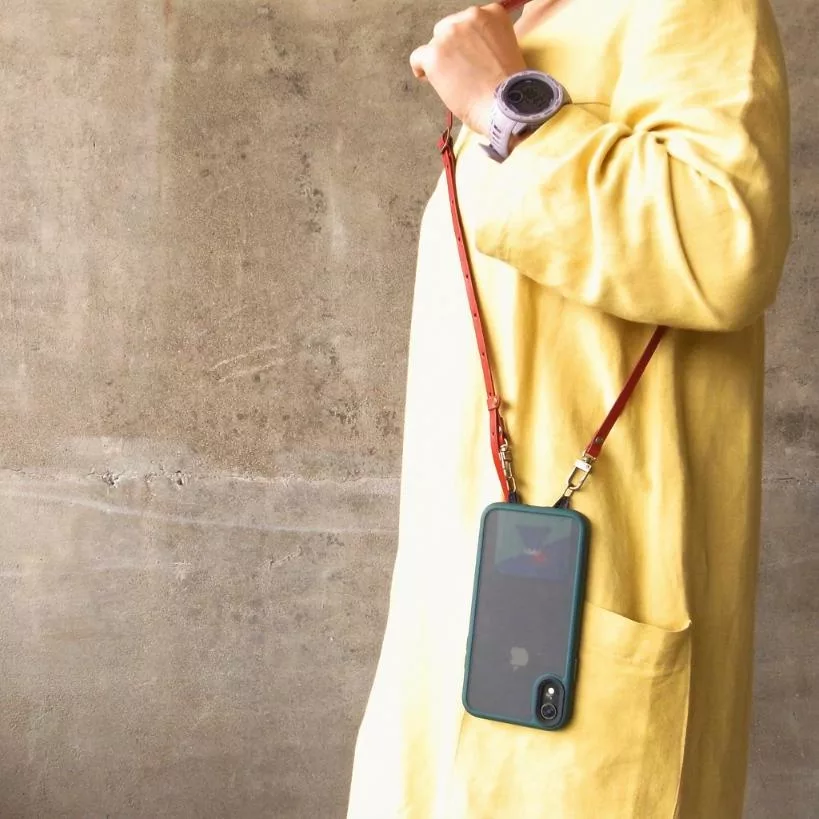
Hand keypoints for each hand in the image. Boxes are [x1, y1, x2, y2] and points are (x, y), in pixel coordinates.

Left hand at [409, 4, 526, 136]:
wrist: (504, 104)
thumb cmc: (509, 88)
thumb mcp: (506, 49)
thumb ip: (487, 41)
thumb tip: (468, 52)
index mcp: (492, 13)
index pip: (469, 22)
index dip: (466, 41)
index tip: (468, 56)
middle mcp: (470, 16)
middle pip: (449, 28)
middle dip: (452, 48)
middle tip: (458, 70)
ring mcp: (450, 34)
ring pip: (435, 43)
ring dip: (440, 59)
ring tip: (451, 81)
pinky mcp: (434, 54)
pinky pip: (418, 57)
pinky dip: (421, 68)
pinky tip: (428, 79)